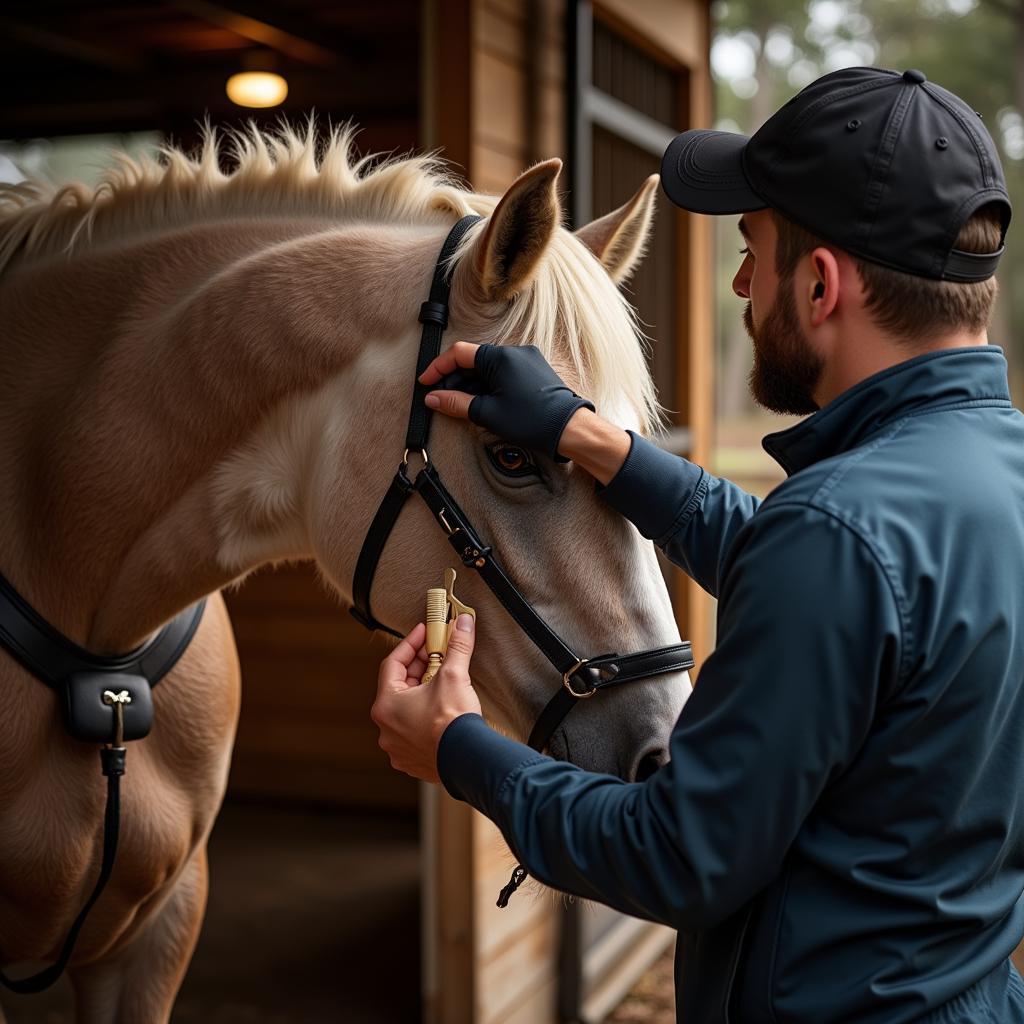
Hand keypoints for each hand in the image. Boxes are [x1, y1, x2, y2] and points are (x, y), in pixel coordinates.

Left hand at [371, 616, 481, 783]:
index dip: (410, 643)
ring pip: (407, 710)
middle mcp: (386, 728)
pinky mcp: (413, 760)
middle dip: (421, 667)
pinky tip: (442, 709)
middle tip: (438, 654)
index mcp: (387, 705)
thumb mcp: (454, 675)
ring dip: (423, 693)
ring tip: (443, 680)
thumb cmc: (453, 724)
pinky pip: (415, 731)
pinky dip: (426, 716)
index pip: (393, 663)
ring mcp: (398, 747)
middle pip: (400, 686)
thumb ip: (457, 646)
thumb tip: (462, 624)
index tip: (424, 633)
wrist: (468, 760)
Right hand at [420, 342, 594, 462]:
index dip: (438, 368)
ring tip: (459, 404)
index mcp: (500, 357)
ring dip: (470, 384)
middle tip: (440, 398)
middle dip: (454, 379)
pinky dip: (488, 384)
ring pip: (488, 368)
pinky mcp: (533, 370)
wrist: (569, 429)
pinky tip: (481, 402)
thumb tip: (434, 398)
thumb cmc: (533, 420)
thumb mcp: (488, 413)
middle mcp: (514, 352)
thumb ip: (457, 403)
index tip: (426, 383)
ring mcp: (526, 360)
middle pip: (473, 360)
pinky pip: (503, 372)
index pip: (459, 354)